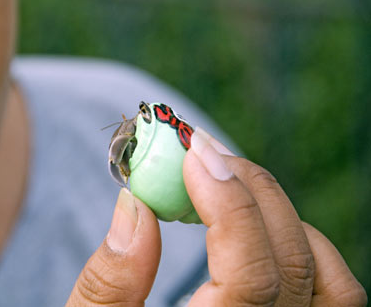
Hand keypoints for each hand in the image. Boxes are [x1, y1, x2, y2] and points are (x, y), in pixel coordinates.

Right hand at [66, 127, 366, 305]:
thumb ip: (108, 282)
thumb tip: (136, 205)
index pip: (248, 278)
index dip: (227, 205)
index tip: (192, 155)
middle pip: (287, 262)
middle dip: (246, 188)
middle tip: (203, 151)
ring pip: (322, 272)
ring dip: (277, 210)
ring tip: (227, 179)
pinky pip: (333, 290)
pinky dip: (303, 241)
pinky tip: (259, 222)